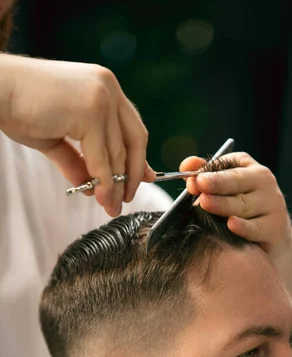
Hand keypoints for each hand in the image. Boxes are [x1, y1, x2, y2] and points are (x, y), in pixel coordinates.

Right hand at [0, 54, 155, 216]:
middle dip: (129, 176)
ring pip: (117, 153)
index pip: (131, 127)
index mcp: (104, 86)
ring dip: (115, 185)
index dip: (138, 157)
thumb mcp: (57, 137)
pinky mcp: (90, 112)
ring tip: (111, 206)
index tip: (143, 179)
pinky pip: (101, 157)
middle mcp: (108, 88)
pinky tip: (101, 197)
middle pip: (132, 141)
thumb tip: (95, 186)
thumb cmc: (19, 108)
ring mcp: (101, 98)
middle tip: (124, 200)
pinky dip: (103, 181)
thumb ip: (80, 159)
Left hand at [180, 152, 291, 313]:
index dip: (211, 173)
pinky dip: (243, 227)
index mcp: (249, 168)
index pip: (228, 166)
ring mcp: (272, 204)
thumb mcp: (226, 189)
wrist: (273, 235)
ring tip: (206, 204)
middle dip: (217, 183)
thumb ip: (205, 176)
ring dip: (223, 205)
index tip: (196, 179)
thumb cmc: (243, 208)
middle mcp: (264, 182)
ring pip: (244, 205)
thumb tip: (186, 165)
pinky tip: (231, 224)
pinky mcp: (274, 227)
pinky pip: (255, 227)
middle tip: (200, 186)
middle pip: (237, 182)